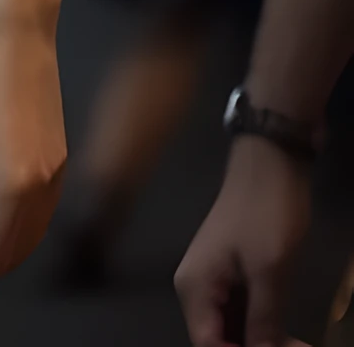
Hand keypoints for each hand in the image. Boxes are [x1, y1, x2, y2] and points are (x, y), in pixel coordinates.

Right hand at [175, 137, 313, 346]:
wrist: (270, 164)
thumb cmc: (265, 213)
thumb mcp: (269, 271)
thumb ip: (263, 321)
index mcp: (195, 287)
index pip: (208, 345)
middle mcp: (197, 288)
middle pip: (220, 339)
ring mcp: (215, 281)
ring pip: (235, 329)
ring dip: (265, 342)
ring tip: (299, 345)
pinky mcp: (233, 275)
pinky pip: (244, 314)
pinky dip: (266, 328)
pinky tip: (291, 337)